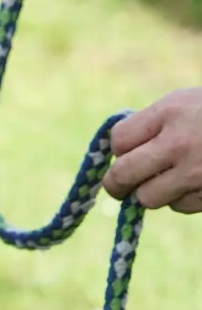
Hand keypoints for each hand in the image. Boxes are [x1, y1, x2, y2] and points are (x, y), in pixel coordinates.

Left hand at [103, 88, 201, 212]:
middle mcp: (179, 144)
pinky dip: (181, 199)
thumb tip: (119, 148)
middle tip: (119, 186)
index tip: (126, 152)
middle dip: (116, 184)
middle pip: (123, 175)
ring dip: (151, 192)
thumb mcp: (186, 103)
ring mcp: (196, 173)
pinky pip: (179, 206)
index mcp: (169, 113)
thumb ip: (153, 122)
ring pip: (147, 198)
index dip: (119, 149)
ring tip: (166, 179)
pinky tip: (194, 183)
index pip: (119, 140)